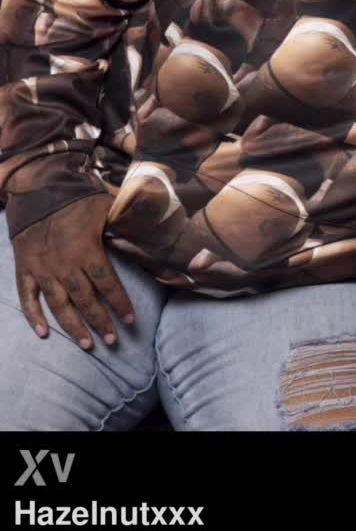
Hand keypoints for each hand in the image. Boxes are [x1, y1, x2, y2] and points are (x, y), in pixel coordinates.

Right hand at [12, 193, 134, 349]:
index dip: (120, 303)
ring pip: (59, 305)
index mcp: (86, 249)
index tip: (130, 321)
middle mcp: (64, 264)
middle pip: (85, 300)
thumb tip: (154, 223)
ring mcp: (42, 269)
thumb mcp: (106, 202)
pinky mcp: (25, 268)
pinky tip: (44, 333)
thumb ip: (127, 218)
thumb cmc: (75, 194)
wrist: (36, 185)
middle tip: (112, 341)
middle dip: (100, 322)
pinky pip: (28, 298)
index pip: (107, 283)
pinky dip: (34, 317)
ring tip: (87, 344)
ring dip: (73, 326)